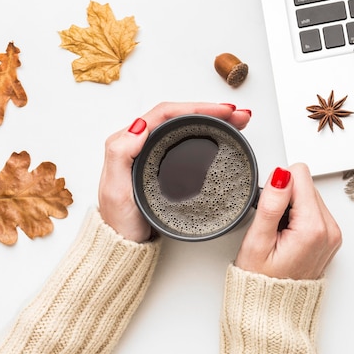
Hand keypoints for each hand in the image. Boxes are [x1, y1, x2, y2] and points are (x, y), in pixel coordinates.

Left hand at [98, 102, 250, 242]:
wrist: (124, 245)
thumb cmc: (120, 221)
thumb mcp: (115, 189)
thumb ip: (120, 154)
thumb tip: (139, 125)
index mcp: (128, 141)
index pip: (165, 113)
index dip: (196, 108)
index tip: (221, 111)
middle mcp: (142, 143)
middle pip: (179, 115)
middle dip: (211, 110)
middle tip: (238, 114)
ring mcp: (155, 153)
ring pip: (186, 126)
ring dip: (213, 119)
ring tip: (238, 121)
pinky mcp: (167, 165)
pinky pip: (188, 140)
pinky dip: (208, 134)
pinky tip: (222, 135)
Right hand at [235, 163, 341, 279]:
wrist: (274, 309)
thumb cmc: (262, 281)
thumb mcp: (258, 241)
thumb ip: (272, 204)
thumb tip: (281, 175)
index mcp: (314, 228)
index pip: (299, 175)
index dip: (278, 188)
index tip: (272, 212)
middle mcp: (330, 230)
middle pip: (306, 184)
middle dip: (286, 199)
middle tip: (275, 228)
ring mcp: (333, 234)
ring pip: (310, 195)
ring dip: (293, 209)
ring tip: (281, 234)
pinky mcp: (331, 236)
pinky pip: (314, 210)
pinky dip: (299, 218)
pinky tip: (288, 237)